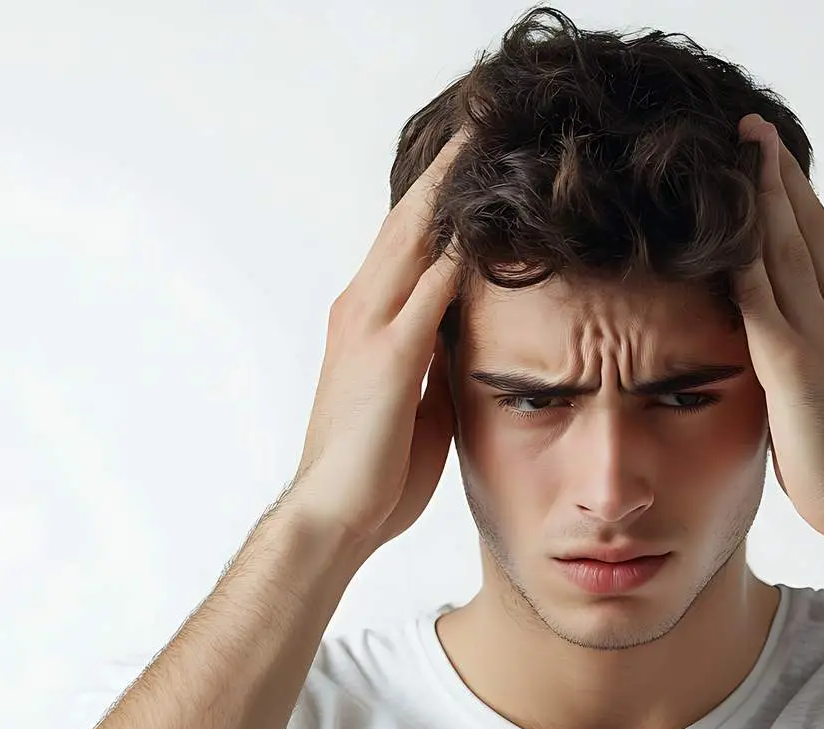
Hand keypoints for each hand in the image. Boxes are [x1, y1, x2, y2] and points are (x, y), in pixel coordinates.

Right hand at [285, 130, 467, 553]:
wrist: (334, 515)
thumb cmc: (375, 471)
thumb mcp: (416, 399)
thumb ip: (435, 356)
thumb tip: (469, 335)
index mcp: (367, 318)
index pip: (408, 239)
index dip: (439, 195)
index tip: (471, 155)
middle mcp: (362, 308)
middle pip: (410, 218)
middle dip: (445, 167)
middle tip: (480, 118)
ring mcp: (373, 326)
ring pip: (416, 236)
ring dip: (451, 186)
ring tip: (485, 140)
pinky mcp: (391, 355)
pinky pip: (432, 287)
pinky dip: (461, 247)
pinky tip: (490, 216)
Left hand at [731, 114, 823, 543]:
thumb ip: (809, 365)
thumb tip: (786, 358)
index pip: (821, 244)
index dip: (798, 199)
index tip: (777, 163)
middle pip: (805, 227)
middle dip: (779, 176)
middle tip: (755, 128)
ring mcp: (817, 333)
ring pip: (785, 245)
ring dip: (762, 192)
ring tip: (741, 144)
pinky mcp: (789, 360)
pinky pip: (760, 291)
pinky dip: (743, 249)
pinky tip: (724, 218)